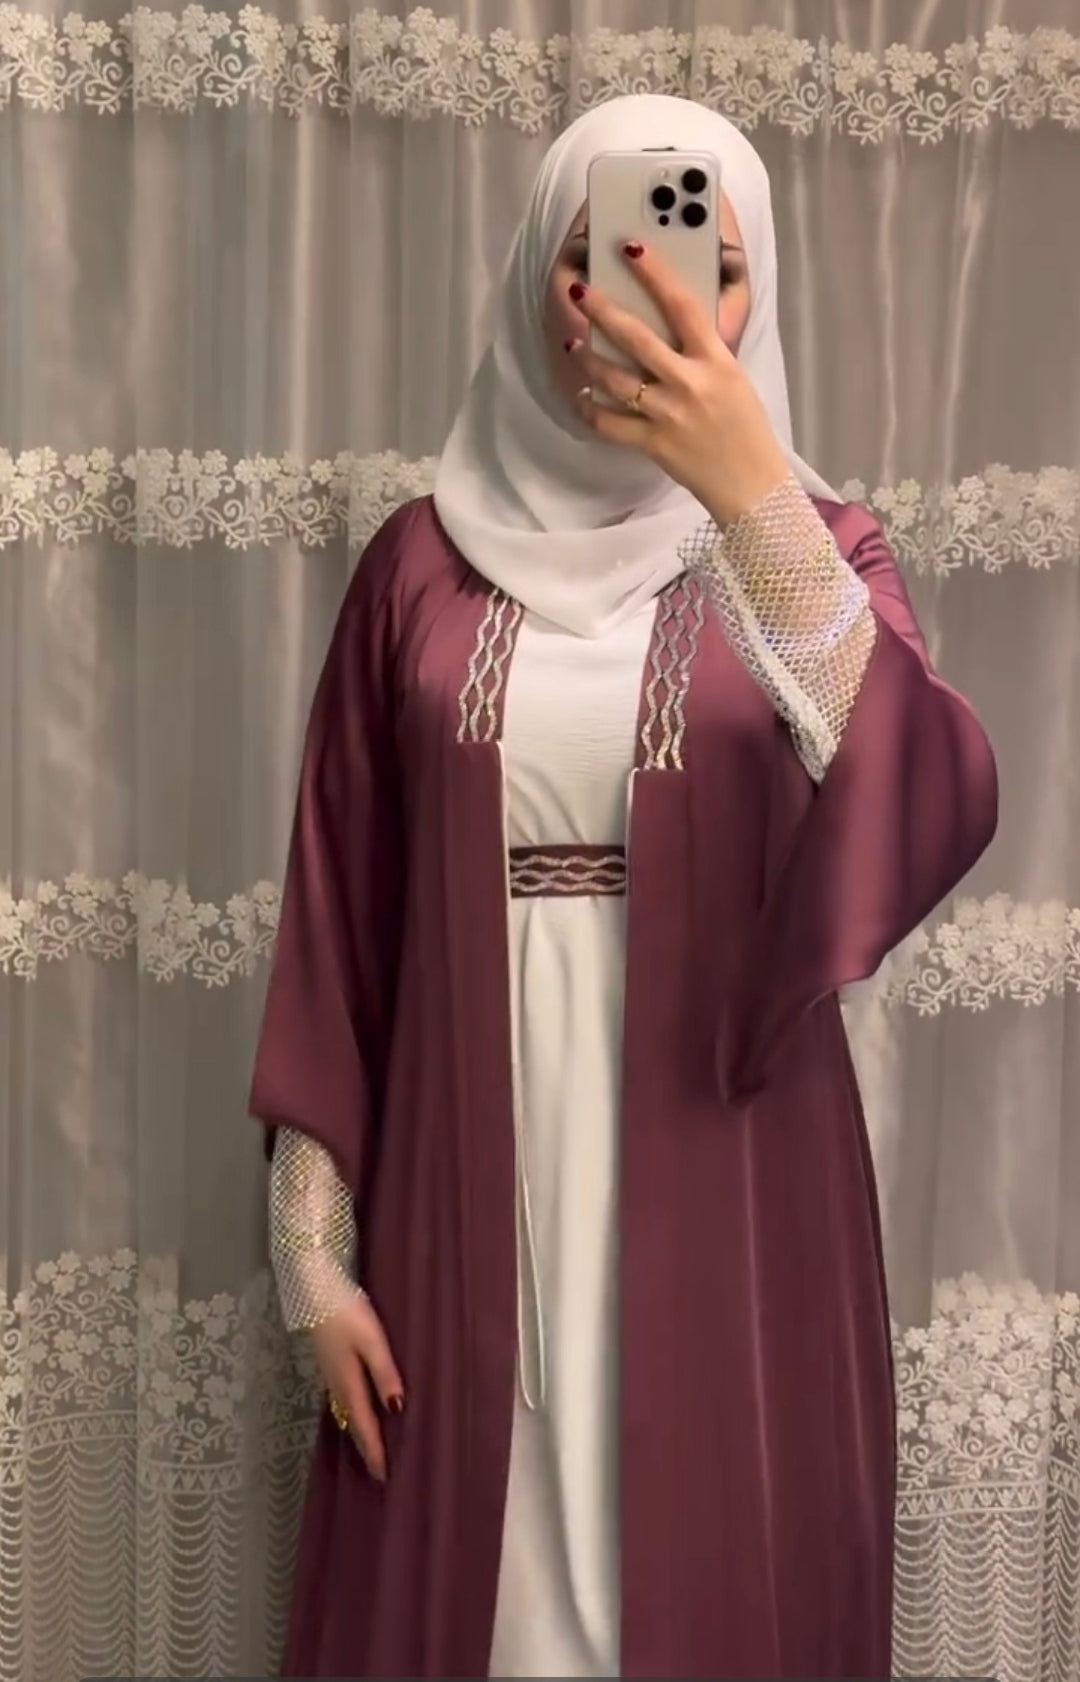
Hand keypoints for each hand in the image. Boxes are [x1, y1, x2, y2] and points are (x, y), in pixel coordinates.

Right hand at [311, 1291, 403, 1483]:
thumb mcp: (372, 1341)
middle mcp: (338, 1385)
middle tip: (377, 1473)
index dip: (375, 1451)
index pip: (365, 1426)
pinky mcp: (330, 1364)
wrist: (313, 1292)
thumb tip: (397, 1410)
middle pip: (354, 1424)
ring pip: (348, 1413)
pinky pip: (344, 1400)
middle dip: (366, 1448)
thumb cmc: (347, 1314)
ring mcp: (331, 1375)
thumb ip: (385, 1374)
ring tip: (370, 1450)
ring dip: (359, 1433)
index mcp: (349, 1383)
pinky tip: (359, 1412)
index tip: (384, 1477)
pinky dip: (354, 1415)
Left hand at [564, 245, 788, 527]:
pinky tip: (583, 395)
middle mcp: (689, 383)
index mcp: (716, 360)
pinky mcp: (653, 444)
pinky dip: (591, 408)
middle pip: (636, 337)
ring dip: (588, 358)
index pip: (682, 304)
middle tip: (580, 291)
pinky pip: (609, 423)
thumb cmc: (748, 429)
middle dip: (603, 310)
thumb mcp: (733, 379)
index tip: (632, 249)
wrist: (753, 485)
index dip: (655, 273)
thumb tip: (668, 326)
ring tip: (574, 344)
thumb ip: (703, 353)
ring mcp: (668, 415)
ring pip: (614, 378)